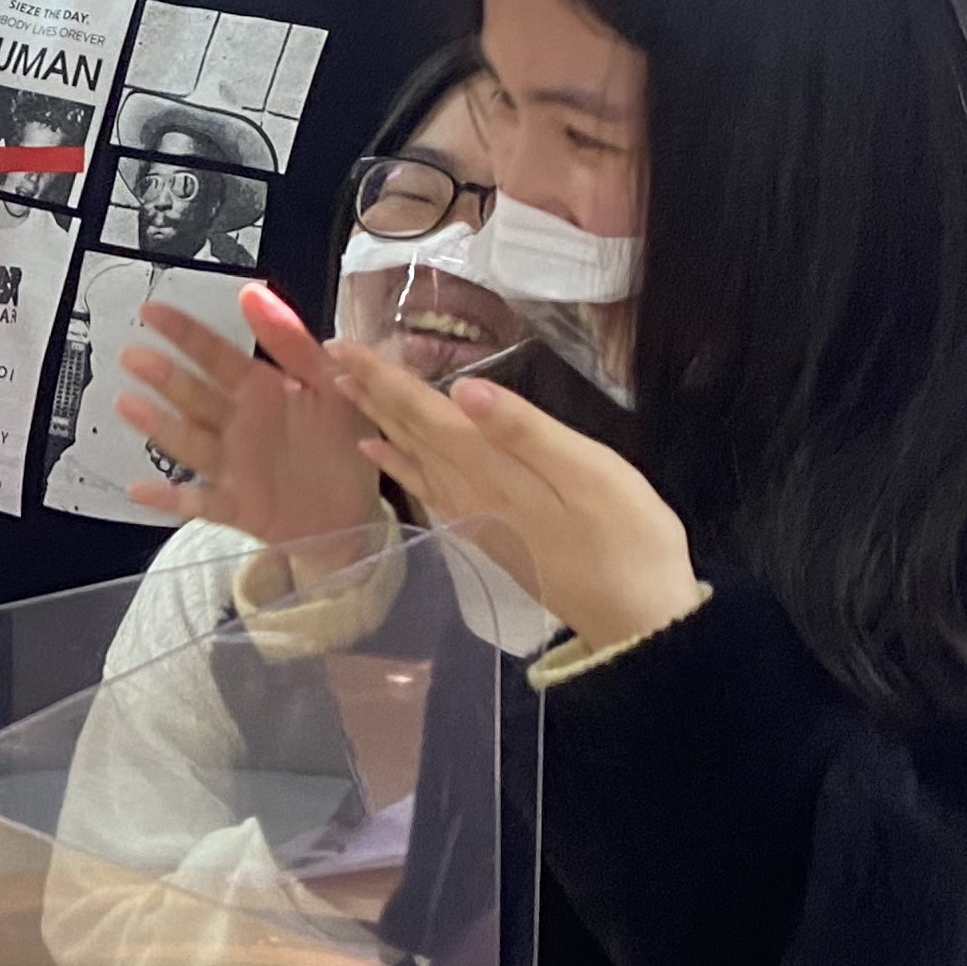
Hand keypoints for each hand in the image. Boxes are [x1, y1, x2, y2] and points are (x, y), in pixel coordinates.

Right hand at [117, 280, 383, 559]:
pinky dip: (168, 500)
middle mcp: (238, 425)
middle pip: (195, 397)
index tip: (150, 311)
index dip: (183, 333)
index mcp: (260, 391)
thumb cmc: (343, 444)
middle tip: (131, 355)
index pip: (215, 355)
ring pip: (190, 443)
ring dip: (159, 425)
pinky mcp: (236, 506)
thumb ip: (291, 342)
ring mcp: (232, 467)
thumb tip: (251, 292)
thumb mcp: (330, 384)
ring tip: (127, 404)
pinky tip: (137, 490)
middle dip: (163, 376)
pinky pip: (198, 503)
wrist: (358, 511)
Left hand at [327, 342, 702, 652]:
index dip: (383, 376)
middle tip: (333, 357)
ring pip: (412, 456)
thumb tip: (462, 389)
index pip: (423, 411)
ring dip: (380, 421)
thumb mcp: (587, 471)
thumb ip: (522, 429)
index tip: (341, 345)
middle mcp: (468, 491)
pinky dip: (398, 464)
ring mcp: (474, 515)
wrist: (634, 620)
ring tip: (346, 392)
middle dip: (372, 391)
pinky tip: (382, 454)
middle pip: (410, 431)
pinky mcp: (485, 533)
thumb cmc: (626, 537)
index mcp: (490, 469)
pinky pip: (426, 487)